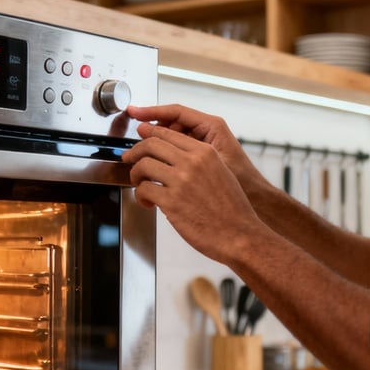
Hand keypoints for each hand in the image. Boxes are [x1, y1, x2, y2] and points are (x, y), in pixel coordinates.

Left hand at [125, 104, 271, 199]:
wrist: (240, 235)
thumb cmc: (231, 210)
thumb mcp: (221, 172)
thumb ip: (198, 161)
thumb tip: (174, 157)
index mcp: (205, 152)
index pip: (167, 134)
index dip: (148, 136)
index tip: (139, 141)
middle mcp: (192, 162)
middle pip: (151, 145)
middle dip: (135, 152)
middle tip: (129, 160)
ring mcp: (181, 181)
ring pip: (143, 165)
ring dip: (136, 175)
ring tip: (140, 184)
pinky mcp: (171, 201)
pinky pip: (144, 190)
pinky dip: (141, 196)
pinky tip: (148, 202)